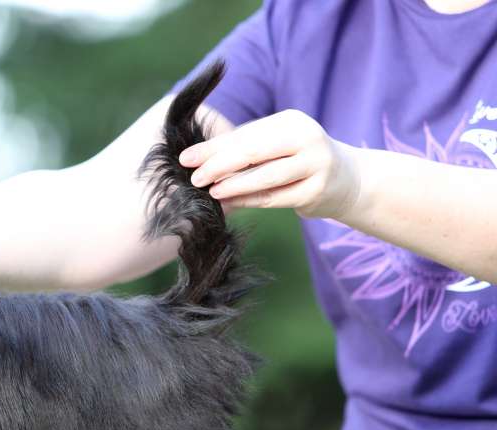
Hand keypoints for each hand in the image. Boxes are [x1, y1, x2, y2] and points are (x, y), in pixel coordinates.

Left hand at [179, 109, 361, 219]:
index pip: (245, 134)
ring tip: (210, 192)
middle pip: (254, 151)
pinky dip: (250, 201)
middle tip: (195, 177)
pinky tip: (230, 204)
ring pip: (266, 176)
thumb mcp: (274, 148)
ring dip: (234, 185)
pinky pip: (276, 197)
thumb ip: (241, 152)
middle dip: (220, 164)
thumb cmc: (297, 161)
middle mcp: (306, 138)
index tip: (185, 158)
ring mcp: (315, 164)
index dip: (213, 147)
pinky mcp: (316, 190)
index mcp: (291, 121)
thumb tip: (196, 162)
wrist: (347, 180)